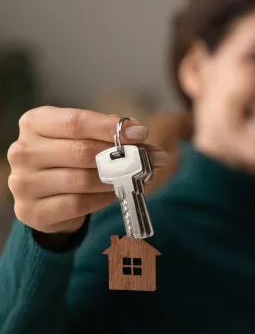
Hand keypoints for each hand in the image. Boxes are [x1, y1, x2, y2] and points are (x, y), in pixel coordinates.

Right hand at [7, 106, 166, 234]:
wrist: (46, 198)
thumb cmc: (69, 159)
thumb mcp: (85, 139)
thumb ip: (109, 135)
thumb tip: (140, 133)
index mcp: (35, 123)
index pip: (75, 122)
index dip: (110, 128)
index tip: (141, 133)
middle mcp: (23, 151)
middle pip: (81, 152)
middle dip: (122, 156)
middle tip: (151, 159)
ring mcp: (23, 183)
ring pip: (81, 180)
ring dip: (117, 179)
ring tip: (138, 177)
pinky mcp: (32, 211)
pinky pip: (77, 204)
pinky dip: (103, 198)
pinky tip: (116, 193)